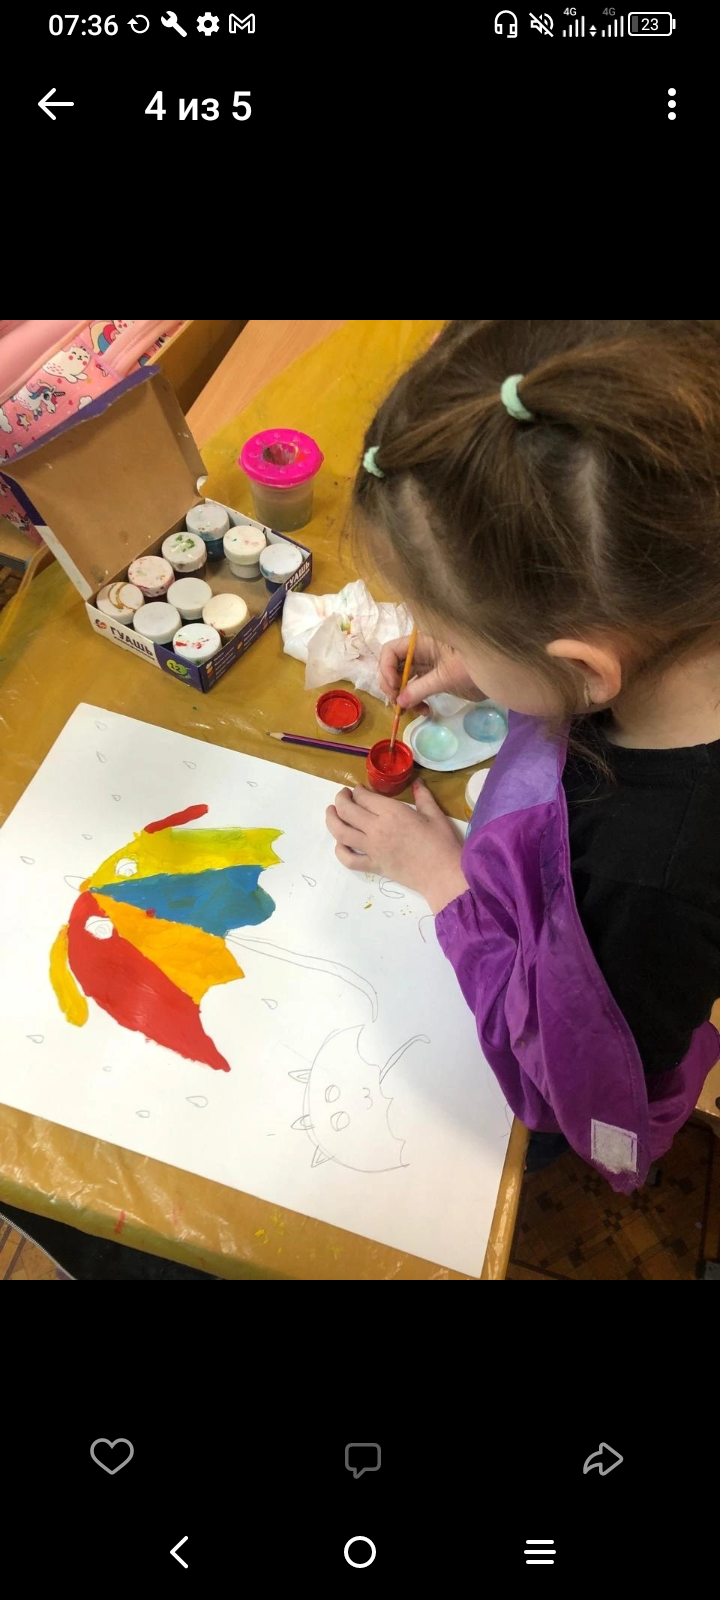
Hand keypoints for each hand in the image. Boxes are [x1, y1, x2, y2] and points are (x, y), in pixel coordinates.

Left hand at [326, 780, 467, 912]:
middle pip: (347, 811)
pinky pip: (348, 859)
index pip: (363, 797)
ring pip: (341, 832)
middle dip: (340, 799)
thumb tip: (417, 782)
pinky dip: (340, 850)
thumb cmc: (442, 843)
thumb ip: (423, 796)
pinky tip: (341, 843)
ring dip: (332, 819)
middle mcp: (377, 829)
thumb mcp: (435, 814)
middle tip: (342, 796)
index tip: (358, 789)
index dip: (357, 791)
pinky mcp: (373, 866)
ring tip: (331, 812)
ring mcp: (372, 849)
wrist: (443, 875)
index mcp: (392, 812)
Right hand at [379, 634, 484, 714]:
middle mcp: (420, 652)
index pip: (390, 651)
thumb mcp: (446, 677)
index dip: (386, 669)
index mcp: (421, 643)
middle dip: (392, 686)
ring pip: (404, 680)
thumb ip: (420, 689)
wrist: (500, 672)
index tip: (395, 688)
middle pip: (394, 667)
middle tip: (398, 704)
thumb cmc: (474, 666)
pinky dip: (416, 700)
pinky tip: (425, 710)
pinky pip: (416, 689)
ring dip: (403, 697)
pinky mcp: (435, 678)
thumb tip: (399, 702)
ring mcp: (427, 665)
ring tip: (412, 711)